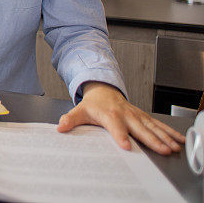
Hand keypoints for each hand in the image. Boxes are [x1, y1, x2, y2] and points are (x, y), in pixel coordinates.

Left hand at [57, 81, 185, 154]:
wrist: (103, 90)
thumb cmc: (93, 104)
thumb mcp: (80, 110)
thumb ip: (70, 119)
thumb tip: (60, 127)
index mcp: (110, 114)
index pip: (116, 127)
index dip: (121, 136)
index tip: (126, 146)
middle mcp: (126, 115)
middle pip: (140, 128)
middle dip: (152, 139)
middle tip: (162, 150)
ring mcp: (136, 116)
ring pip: (152, 127)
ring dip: (165, 137)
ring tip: (174, 147)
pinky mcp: (144, 117)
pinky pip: (158, 125)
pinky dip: (170, 132)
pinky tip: (179, 141)